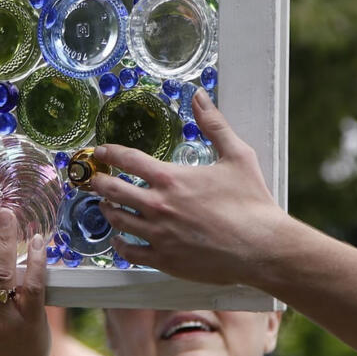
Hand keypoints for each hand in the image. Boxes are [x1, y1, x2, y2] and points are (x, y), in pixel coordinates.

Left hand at [93, 89, 289, 284]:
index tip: (101, 151)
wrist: (262, 247)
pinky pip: (128, 251)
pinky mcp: (164, 259)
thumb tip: (200, 96)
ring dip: (107, 209)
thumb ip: (214, 124)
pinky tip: (119, 238)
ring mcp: (158, 235)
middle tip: (95, 179)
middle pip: (112, 189)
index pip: (127, 159)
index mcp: (171, 179)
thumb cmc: (252, 202)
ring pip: (116, 219)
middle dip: (99, 181)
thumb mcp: (237, 155)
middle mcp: (158, 206)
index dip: (109, 152)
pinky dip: (119, 243)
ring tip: (106, 204)